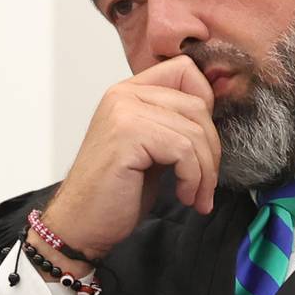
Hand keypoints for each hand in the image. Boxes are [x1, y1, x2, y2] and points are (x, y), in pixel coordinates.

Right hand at [40, 55, 220, 256]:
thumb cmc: (116, 192)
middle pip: (197, 104)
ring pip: (194, 131)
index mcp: (129, 92)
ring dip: (205, 171)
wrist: (82, 225)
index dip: (206, 103)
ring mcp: (124, 112)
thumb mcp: (152, 148)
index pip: (185, 70)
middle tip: (206, 182)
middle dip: (211, 148)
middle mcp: (123, 95)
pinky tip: (184, 195)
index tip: (204, 141)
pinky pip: (184, 150)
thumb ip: (173, 125)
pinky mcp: (128, 135)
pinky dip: (193, 178)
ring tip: (195, 195)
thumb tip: (212, 117)